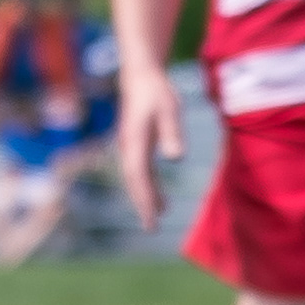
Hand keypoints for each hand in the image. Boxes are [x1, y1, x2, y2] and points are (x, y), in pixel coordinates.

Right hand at [112, 63, 187, 230]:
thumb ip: (172, 132)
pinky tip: (160, 201)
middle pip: (134, 182)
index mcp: (135, 140)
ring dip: (145, 199)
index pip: (138, 175)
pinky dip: (149, 188)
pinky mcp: (136, 147)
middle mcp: (128, 147)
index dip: (144, 197)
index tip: (151, 217)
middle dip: (142, 205)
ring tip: (156, 219)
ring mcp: (131, 148)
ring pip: (137, 180)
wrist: (140, 76)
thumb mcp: (170, 109)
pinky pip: (141, 173)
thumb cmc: (157, 92)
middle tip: (151, 228)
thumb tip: (175, 157)